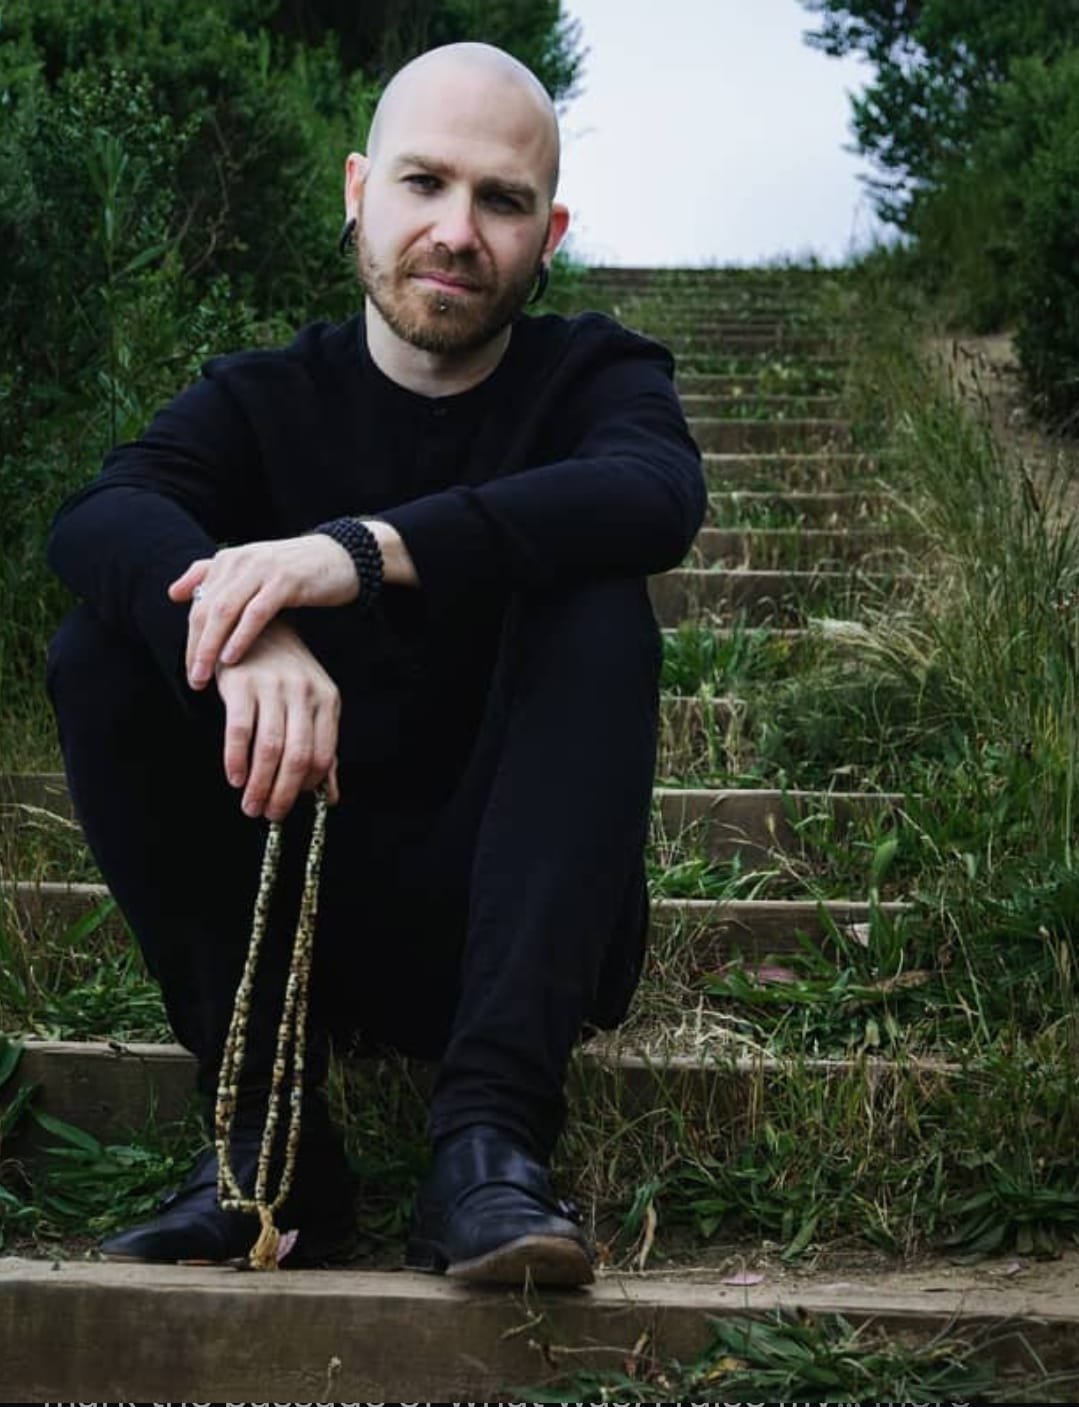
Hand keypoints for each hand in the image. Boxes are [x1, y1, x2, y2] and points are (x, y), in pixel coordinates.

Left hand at [168, 534, 358, 689]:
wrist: (341, 557)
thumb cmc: (294, 572)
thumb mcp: (250, 572)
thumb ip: (211, 577)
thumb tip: (174, 593)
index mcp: (228, 560)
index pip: (198, 604)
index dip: (190, 639)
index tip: (189, 671)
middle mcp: (240, 561)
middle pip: (206, 609)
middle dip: (195, 648)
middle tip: (193, 679)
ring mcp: (262, 569)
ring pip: (225, 611)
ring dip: (211, 646)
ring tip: (205, 675)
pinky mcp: (285, 581)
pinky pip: (255, 613)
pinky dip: (240, 637)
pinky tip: (232, 658)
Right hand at [213, 618, 340, 820]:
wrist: (256, 626)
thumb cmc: (285, 674)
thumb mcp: (311, 705)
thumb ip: (321, 748)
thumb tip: (330, 796)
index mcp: (326, 700)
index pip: (323, 754)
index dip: (308, 786)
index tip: (292, 804)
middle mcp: (303, 693)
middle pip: (298, 756)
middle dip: (283, 793)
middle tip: (269, 814)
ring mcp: (273, 687)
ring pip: (270, 748)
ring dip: (259, 783)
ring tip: (250, 805)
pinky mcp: (242, 684)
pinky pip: (240, 730)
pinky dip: (237, 759)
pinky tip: (234, 777)